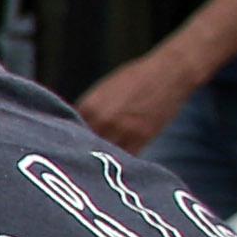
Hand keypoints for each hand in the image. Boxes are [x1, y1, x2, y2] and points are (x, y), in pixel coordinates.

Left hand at [80, 47, 201, 153]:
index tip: (68, 147)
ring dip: (100, 159)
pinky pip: (126, 158)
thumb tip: (75, 125)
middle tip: (82, 159)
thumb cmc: (134, 78)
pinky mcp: (143, 138)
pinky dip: (120, 161)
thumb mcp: (103, 90)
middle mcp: (103, 120)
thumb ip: (89, 109)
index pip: (69, 132)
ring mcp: (123, 131)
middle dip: (82, 152)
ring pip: (104, 155)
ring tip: (99, 163)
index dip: (68, 141)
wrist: (169, 72)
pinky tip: (118, 161)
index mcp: (89, 106)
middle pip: (83, 147)